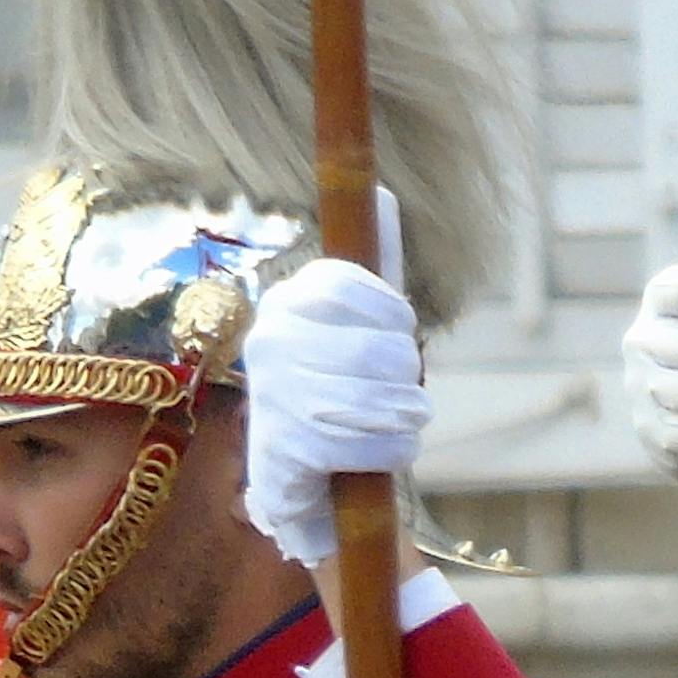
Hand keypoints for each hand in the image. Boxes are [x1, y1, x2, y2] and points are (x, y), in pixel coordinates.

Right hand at [239, 258, 430, 569]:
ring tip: (405, 423)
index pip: (358, 289)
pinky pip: (362, 445)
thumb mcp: (353, 326)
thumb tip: (381, 194)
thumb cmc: (338, 394)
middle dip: (407, 377)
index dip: (395, 319)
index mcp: (289, 300)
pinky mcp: (283, 447)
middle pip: (378, 351)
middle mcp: (270, 340)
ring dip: (405, 418)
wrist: (298, 483)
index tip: (401, 337)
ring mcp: (272, 394)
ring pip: (375, 400)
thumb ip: (370, 271)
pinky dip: (390, 452)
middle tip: (408, 394)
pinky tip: (387, 452)